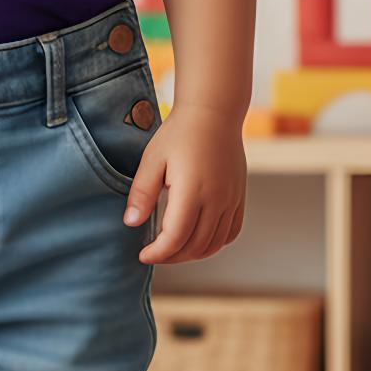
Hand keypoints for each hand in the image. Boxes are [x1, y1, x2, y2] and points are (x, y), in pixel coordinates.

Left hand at [121, 103, 246, 265]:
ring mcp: (231, 199)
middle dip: (172, 257)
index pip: (175, 237)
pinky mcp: (239, 197)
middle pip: (195, 246)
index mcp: (192, 189)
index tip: (143, 255)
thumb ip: (142, 193)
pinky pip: (231, 233)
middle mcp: (216, 198)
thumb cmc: (179, 134)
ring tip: (172, 249)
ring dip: (192, 254)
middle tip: (154, 253)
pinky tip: (197, 239)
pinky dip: (214, 244)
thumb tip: (130, 223)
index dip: (158, 253)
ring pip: (215, 244)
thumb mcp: (152, 159)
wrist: (214, 114)